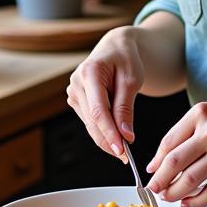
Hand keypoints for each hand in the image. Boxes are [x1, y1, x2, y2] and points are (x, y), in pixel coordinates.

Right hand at [67, 26, 145, 159]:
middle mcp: (76, 82)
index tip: (122, 151)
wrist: (116, 48)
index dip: (109, 133)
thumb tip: (125, 135)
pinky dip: (103, 131)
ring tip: (124, 149)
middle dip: (109, 141)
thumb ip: (126, 107)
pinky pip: (90, 121)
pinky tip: (116, 137)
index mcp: (90, 72)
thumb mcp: (132, 80)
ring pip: (90, 124)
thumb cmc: (126, 59)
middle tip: (126, 158)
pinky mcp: (76, 100)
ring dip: (106, 138)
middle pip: (92, 121)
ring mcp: (74, 92)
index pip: (98, 111)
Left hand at [146, 93, 206, 206]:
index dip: (155, 161)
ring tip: (168, 197)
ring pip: (190, 181)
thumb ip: (188, 130)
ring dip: (174, 193)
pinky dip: (196, 201)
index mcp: (200, 113)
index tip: (150, 172)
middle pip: (174, 164)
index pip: (168, 142)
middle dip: (159, 181)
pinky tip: (188, 202)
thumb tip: (161, 159)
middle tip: (153, 190)